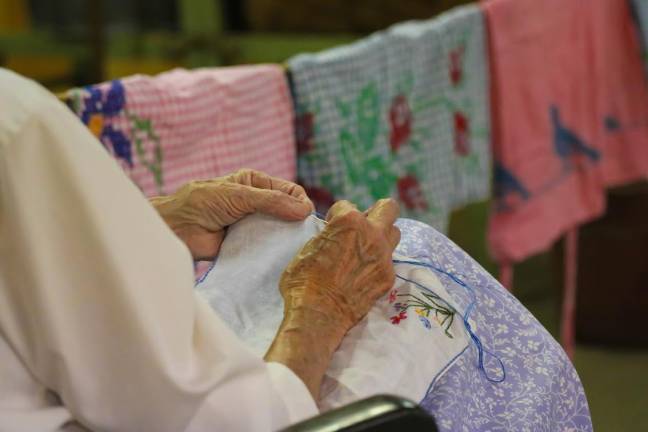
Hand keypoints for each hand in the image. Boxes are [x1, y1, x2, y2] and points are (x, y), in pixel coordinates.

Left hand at [150, 169, 313, 259]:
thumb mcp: (240, 195)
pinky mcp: (248, 246)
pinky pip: (267, 250)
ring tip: (296, 248)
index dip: (300, 202)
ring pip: (280, 232)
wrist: (177, 228)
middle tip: (304, 235)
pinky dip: (275, 253)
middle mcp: (258, 204)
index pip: (290, 191)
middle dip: (297, 222)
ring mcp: (253, 226)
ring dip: (287, 239)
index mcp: (256, 184)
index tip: (305, 215)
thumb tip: (305, 210)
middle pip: (288, 212)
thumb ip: (272, 201)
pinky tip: (282, 258)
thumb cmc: (204, 202)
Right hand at [264, 199, 399, 397]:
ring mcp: (384, 256)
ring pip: (394, 233)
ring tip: (366, 248)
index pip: (347, 206)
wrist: (318, 314)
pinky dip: (377, 263)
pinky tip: (363, 273)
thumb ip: (329, 234)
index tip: (332, 228)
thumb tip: (334, 234)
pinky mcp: (388, 277)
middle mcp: (372, 234)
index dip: (336, 217)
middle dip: (376, 212)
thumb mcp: (309, 247)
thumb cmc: (304, 280)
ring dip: (381, 236)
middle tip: (363, 225)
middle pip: (389, 208)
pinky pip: (388, 261)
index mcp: (349, 221)